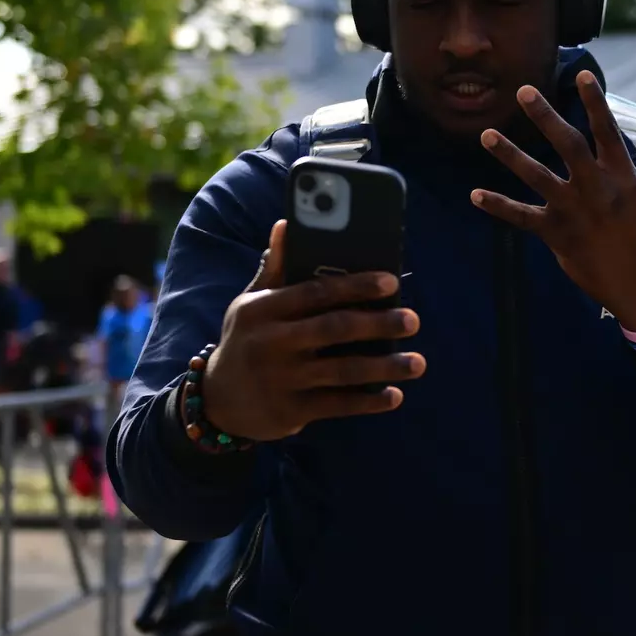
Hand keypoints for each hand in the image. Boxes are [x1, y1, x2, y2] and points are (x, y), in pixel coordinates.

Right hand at [202, 221, 426, 441]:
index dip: (356, 285)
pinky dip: (368, 402)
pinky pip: (337, 405)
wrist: (218, 401)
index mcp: (263, 309)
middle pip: (335, 329)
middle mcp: (271, 342)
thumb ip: (274, 269)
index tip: (392, 282)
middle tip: (413, 320)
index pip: (316, 292)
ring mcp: (280, 379)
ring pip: (342, 370)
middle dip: (378, 324)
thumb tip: (286, 225)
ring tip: (417, 362)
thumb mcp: (250, 304)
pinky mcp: (289, 411)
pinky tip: (394, 395)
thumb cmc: (247, 340)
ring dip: (384, 367)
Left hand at [473, 71, 635, 331]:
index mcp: (621, 176)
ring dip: (510, 154)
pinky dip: (497, 205)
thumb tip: (592, 143)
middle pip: (567, 144)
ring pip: (537, 175)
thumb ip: (610, 169)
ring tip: (486, 135)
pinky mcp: (556, 234)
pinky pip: (521, 216)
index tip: (583, 74)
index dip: (595, 102)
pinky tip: (475, 194)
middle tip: (523, 91)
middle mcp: (597, 188)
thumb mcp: (633, 195)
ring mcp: (574, 211)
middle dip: (545, 116)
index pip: (607, 131)